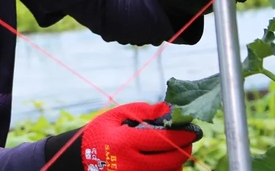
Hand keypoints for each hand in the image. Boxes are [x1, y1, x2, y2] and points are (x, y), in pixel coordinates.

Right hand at [43, 101, 201, 170]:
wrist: (80, 159)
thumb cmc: (101, 133)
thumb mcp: (116, 116)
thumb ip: (143, 111)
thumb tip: (170, 110)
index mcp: (125, 143)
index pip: (163, 140)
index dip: (183, 135)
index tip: (194, 130)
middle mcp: (129, 165)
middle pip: (170, 161)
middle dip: (184, 150)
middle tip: (188, 141)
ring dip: (176, 163)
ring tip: (174, 152)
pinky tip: (164, 163)